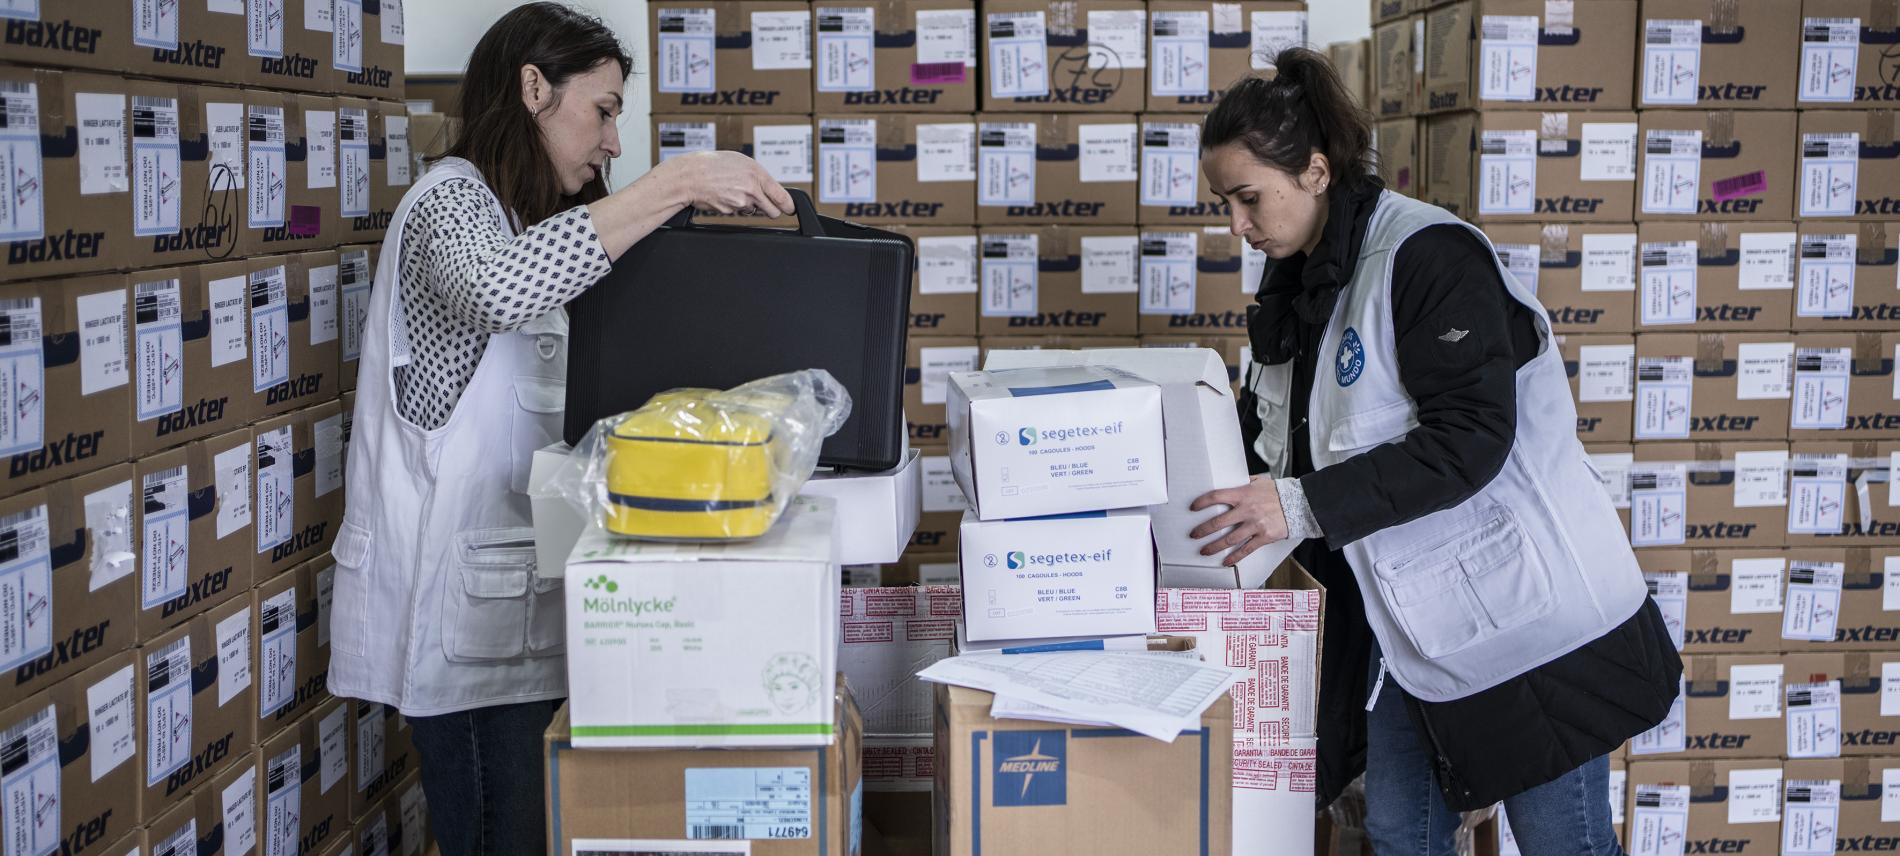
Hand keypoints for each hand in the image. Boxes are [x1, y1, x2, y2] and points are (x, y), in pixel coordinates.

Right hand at [655, 150, 794, 216]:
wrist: (689, 176)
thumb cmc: (713, 165)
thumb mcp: (740, 162)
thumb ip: (757, 176)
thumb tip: (769, 189)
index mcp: (757, 174)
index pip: (781, 196)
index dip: (788, 205)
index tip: (791, 208)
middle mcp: (751, 189)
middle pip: (772, 211)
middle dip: (770, 210)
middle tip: (764, 204)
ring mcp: (740, 203)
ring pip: (753, 212)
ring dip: (748, 206)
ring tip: (734, 191)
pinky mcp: (729, 212)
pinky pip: (737, 213)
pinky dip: (733, 207)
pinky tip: (725, 195)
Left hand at [1189, 476, 1289, 565]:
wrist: (1300, 503)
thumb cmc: (1278, 492)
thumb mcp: (1259, 482)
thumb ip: (1244, 483)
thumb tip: (1230, 481)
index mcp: (1243, 494)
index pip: (1216, 496)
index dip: (1202, 502)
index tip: (1193, 508)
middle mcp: (1247, 510)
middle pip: (1218, 522)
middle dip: (1203, 530)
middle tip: (1194, 535)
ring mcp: (1255, 525)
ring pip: (1229, 539)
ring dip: (1214, 546)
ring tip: (1204, 551)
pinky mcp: (1264, 537)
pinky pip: (1246, 549)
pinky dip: (1234, 557)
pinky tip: (1226, 561)